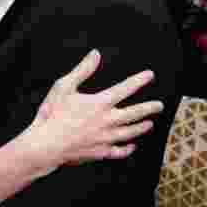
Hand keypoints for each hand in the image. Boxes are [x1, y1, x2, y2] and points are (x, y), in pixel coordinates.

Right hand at [32, 50, 163, 165]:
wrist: (46, 144)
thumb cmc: (52, 114)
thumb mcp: (64, 86)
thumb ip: (82, 70)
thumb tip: (96, 54)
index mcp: (100, 103)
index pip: (126, 88)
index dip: (139, 80)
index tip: (150, 75)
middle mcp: (107, 121)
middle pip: (135, 113)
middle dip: (150, 108)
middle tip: (160, 105)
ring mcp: (105, 138)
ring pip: (130, 132)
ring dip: (142, 127)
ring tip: (149, 123)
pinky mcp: (100, 152)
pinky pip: (119, 151)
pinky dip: (128, 148)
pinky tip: (132, 146)